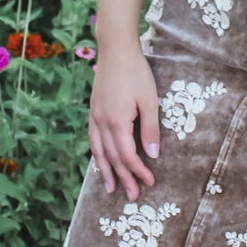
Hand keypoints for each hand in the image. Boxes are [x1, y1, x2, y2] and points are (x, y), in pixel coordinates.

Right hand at [89, 44, 161, 199]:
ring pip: (99, 151)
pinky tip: (101, 161)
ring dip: (106, 171)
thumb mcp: (149, 101)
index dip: (139, 171)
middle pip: (113, 158)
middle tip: (131, 196)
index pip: (128, 155)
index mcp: (117, 122)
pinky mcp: (93, 111)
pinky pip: (93, 140)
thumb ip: (150, 129)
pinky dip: (97, 154)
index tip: (149, 182)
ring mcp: (95, 117)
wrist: (115, 50)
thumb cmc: (136, 73)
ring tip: (111, 188)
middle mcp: (102, 123)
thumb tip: (153, 154)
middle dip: (123, 178)